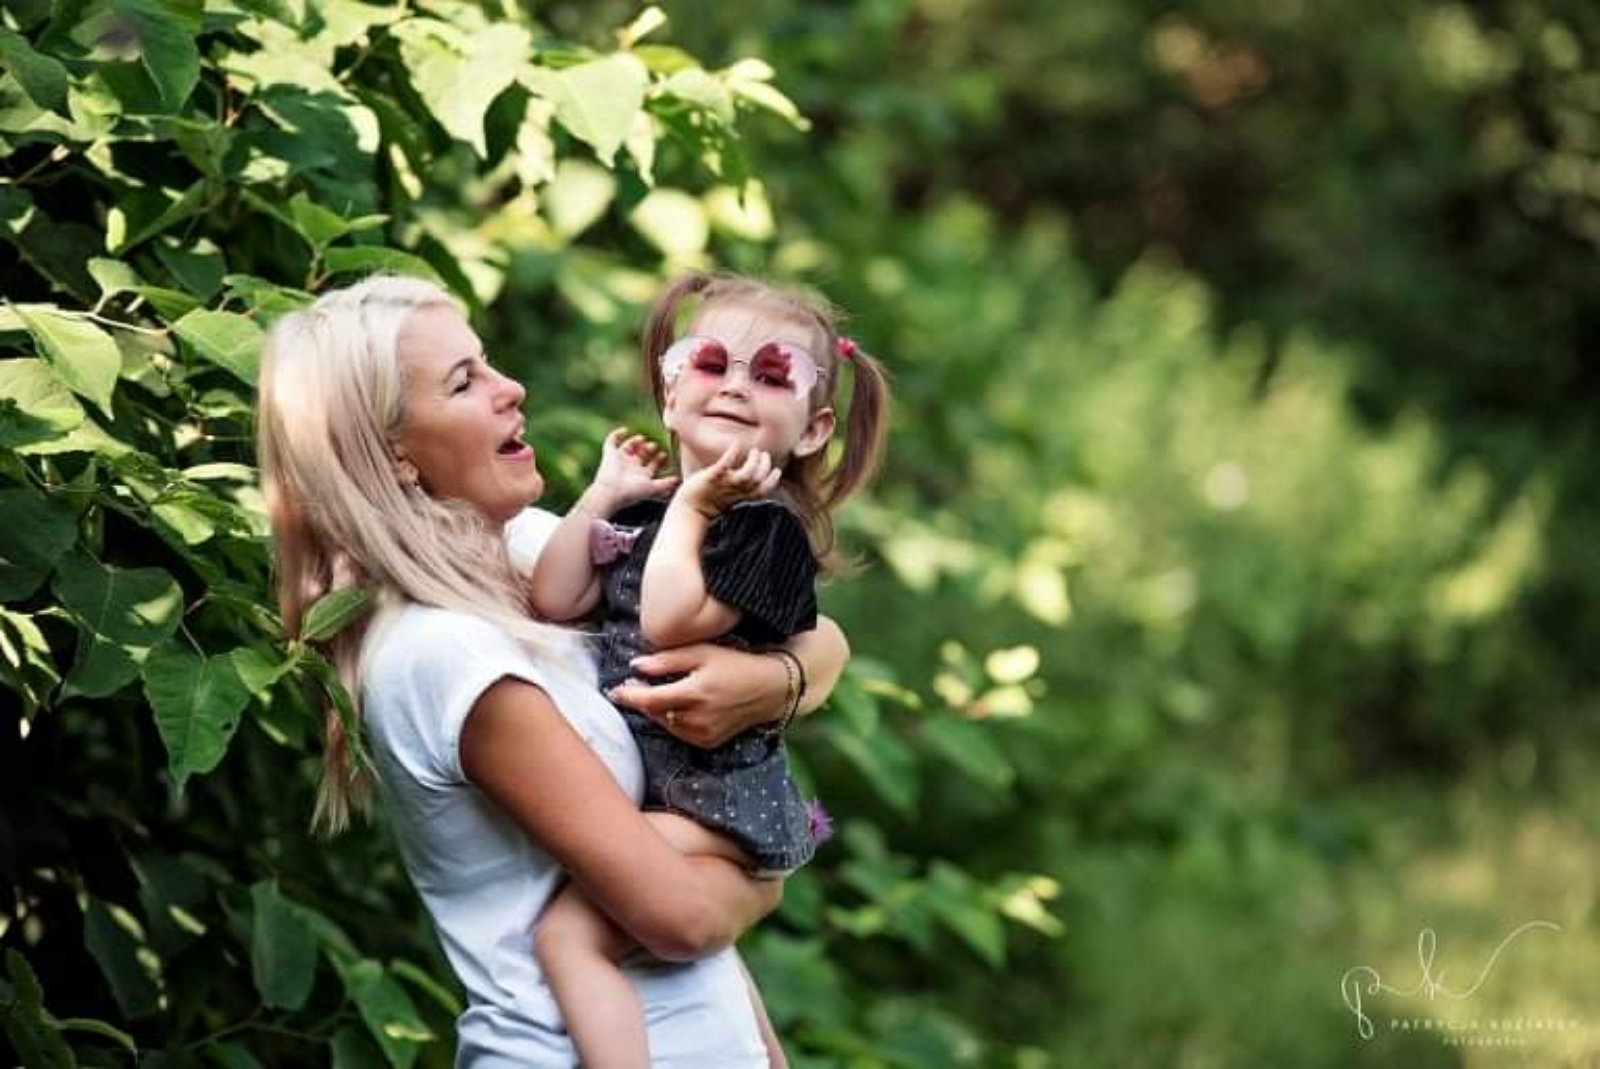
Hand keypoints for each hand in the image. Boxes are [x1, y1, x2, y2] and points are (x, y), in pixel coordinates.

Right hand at [587, 428, 677, 512]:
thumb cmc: (632, 492)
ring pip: (628, 447)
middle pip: (641, 455)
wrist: (612, 492)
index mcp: (641, 476)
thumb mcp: (653, 488)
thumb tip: (678, 479)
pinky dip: (617, 434)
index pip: (652, 465)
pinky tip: (625, 430)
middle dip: (648, 449)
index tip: (664, 454)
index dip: (659, 459)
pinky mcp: (609, 455)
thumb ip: (666, 484)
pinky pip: (611, 442)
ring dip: (635, 441)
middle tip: (654, 446)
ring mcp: (620, 460)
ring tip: (642, 438)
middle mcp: (630, 468)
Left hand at [608, 643, 788, 748]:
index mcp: (694, 694)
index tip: (613, 690)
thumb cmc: (736, 664)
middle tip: (631, 687)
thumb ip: (668, 660)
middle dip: (641, 701)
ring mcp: (703, 734)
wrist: (771, 689)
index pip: (650, 700)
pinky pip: (680, 733)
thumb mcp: (703, 652)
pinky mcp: (709, 743)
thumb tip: (636, 665)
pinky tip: (676, 707)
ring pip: (666, 725)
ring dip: (656, 711)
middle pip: (655, 714)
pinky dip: (672, 721)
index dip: (629, 696)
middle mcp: (697, 719)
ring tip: (653, 695)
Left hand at [679, 446, 780, 518]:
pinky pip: (723, 466)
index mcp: (739, 496)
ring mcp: (723, 484)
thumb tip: (744, 479)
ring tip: (754, 451)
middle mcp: (734, 491)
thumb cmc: (706, 500)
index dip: (772, 481)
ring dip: (754, 462)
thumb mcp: (726, 495)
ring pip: (746, 475)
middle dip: (765, 467)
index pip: (762, 491)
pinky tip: (736, 445)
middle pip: (757, 480)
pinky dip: (731, 455)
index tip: (777, 470)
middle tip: (764, 454)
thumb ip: (736, 487)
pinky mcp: (710, 478)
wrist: (688, 508)